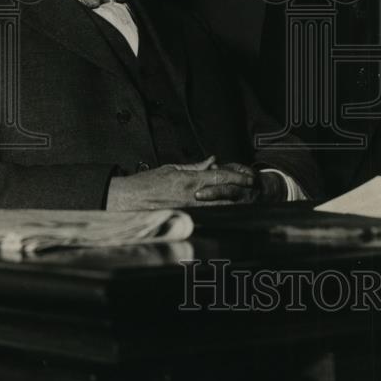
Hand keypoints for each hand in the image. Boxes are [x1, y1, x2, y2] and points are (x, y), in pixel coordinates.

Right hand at [106, 157, 258, 210]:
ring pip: (219, 208)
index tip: (249, 176)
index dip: (237, 176)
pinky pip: (207, 217)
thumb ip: (194, 167)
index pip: (220, 177)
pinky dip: (220, 213)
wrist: (127, 201)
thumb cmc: (146, 184)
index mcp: (189, 181)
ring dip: (234, 203)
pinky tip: (228, 212)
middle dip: (241, 191)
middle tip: (253, 189)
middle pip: (224, 195)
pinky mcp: (183, 219)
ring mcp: (188, 211)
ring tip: (246, 200)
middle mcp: (191, 197)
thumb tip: (212, 161)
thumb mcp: (171, 169)